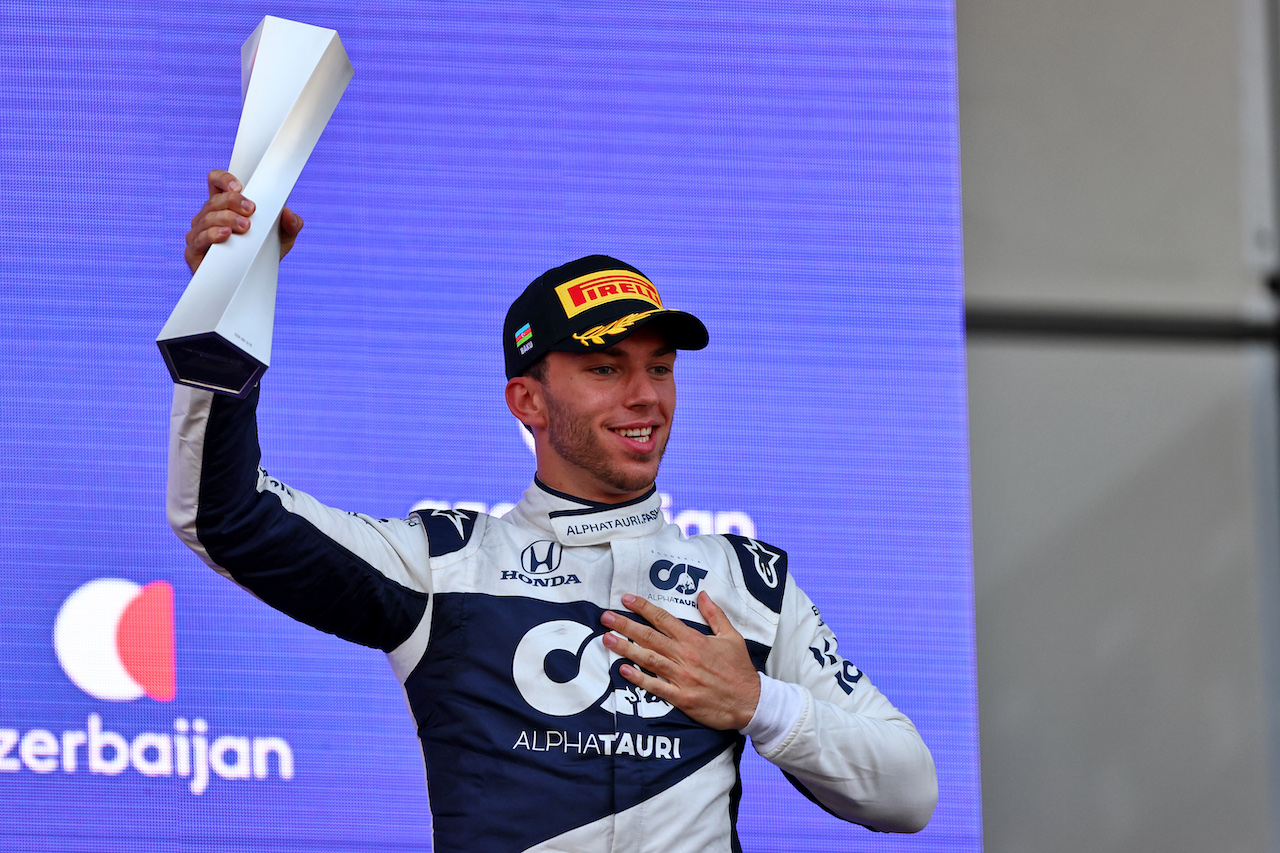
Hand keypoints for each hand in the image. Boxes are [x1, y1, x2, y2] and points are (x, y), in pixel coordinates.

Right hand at [184, 169, 303, 272]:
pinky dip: (212, 235)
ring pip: (207, 218)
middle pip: (215, 200)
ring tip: (246, 226)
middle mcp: (208, 216)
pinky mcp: (194, 252)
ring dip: (227, 219)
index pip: (216, 181)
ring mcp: (199, 233)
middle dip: (233, 201)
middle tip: (252, 210)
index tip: (240, 187)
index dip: (224, 179)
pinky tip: (226, 235)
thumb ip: (291, 224)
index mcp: (225, 206)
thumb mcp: (284, 237)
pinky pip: (199, 239)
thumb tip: (288, 213)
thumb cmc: (264, 253)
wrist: (253, 282)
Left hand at [601, 592, 760, 729]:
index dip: (643, 607)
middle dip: (625, 625)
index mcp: (695, 639)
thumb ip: (714, 615)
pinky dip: (639, 679)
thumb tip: (702, 594)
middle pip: (650, 636)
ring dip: (626, 648)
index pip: (664, 618)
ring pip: (648, 659)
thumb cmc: (740, 669)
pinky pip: (655, 687)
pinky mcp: (681, 698)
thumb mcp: (732, 636)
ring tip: (607, 639)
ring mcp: (682, 677)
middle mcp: (685, 656)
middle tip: (605, 616)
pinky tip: (623, 671)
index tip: (626, 599)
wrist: (750, 702)